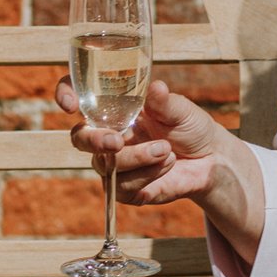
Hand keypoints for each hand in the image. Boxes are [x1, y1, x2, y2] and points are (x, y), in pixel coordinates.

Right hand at [55, 77, 231, 207]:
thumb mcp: (180, 109)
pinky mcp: (125, 188)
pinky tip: (168, 164)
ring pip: (105, 165)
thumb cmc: (190, 126)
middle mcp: (108, 134)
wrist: (210, 159)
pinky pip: (122, 187)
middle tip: (118, 142)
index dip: (65, 94)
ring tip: (167, 150)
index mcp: (115, 108)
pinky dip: (147, 175)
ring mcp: (114, 163)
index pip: (79, 95)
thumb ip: (164, 101)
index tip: (70, 103)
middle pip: (81, 138)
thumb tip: (156, 88)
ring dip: (137, 158)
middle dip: (95, 140)